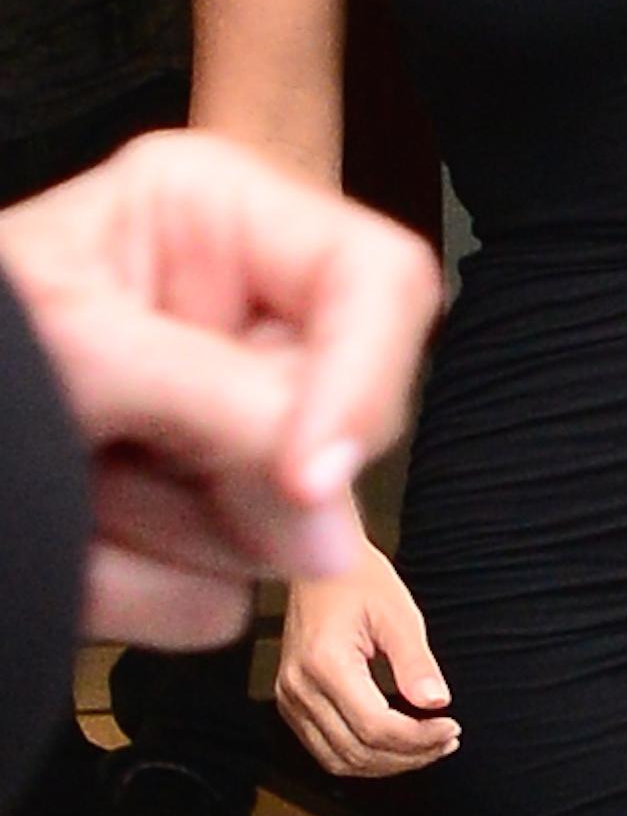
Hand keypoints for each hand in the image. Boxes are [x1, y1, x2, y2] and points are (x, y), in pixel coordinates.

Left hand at [0, 129, 441, 648]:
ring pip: (280, 526)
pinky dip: (128, 590)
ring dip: (155, 535)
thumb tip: (335, 515)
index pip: (377, 283)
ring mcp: (208, 426)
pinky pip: (215, 596)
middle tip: (120, 467)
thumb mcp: (73, 348)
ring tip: (64, 492)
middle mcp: (227, 316)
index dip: (362, 380)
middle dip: (226, 473)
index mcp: (213, 219)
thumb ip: (216, 410)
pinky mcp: (177, 522)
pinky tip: (60, 539)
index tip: (310, 476)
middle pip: (336, 420)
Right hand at [277, 538, 459, 776]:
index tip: (451, 727)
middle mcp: (299, 687)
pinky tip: (395, 744)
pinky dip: (363, 755)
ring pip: (339, 759)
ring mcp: (289, 698)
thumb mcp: (398, 613)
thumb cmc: (359, 579)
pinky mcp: (291, 702)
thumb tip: (438, 703)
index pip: (374, 726)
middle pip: (357, 750)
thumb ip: (416, 663)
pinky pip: (325, 749)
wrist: (320, 561)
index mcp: (324, 662)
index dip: (418, 738)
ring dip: (387, 763)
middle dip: (408, 755)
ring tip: (428, 747)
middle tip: (447, 740)